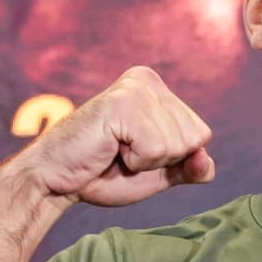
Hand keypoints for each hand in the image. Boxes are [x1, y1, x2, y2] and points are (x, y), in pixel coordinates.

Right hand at [14, 66, 215, 206]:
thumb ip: (192, 167)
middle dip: (162, 160)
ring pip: (177, 145)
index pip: (202, 135)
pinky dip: (136, 161)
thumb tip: (204, 157)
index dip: (173, 158)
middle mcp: (149, 81)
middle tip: (123, 153)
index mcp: (159, 90)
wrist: (57, 181)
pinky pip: (156, 148)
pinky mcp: (122, 103)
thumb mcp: (160, 172)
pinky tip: (110, 148)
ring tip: (115, 149)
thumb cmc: (105, 174)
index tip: (137, 152)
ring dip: (146, 161)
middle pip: (194, 139)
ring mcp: (136, 88)